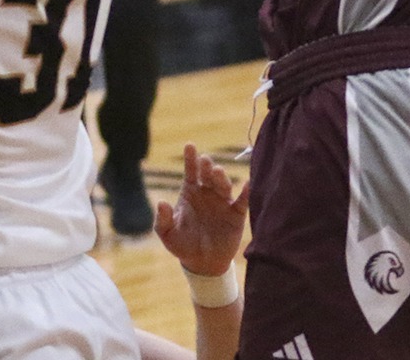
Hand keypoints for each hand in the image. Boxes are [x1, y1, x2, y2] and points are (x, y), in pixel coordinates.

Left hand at [154, 145, 249, 278]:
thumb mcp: (167, 234)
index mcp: (190, 193)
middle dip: (207, 167)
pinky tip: (248, 183)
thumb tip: (161, 202)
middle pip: (208, 175)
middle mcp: (207, 193)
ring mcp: (223, 202)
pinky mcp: (236, 214)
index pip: (190, 172)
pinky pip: (243, 201)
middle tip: (205, 161)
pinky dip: (247, 192)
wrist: (202, 263)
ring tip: (217, 172)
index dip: (190, 159)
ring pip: (223, 184)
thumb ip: (163, 219)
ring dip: (221, 178)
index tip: (189, 145)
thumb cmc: (182, 245)